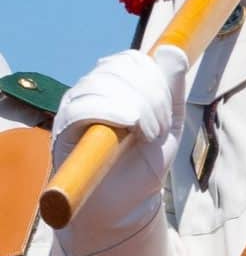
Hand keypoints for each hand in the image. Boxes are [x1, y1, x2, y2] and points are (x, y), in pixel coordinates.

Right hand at [51, 47, 186, 236]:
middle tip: (158, 130)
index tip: (166, 114)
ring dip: (138, 106)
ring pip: (105, 82)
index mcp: (118, 88)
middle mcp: (93, 92)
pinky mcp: (63, 126)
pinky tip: (129, 126)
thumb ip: (172, 91)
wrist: (123, 204)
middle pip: (121, 67)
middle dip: (151, 96)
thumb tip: (173, 51)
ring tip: (147, 135)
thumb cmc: (143, 165)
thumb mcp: (170, 126)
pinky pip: (83, 105)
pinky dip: (113, 111)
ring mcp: (76, 106)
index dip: (156, 78)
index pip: (133, 60)